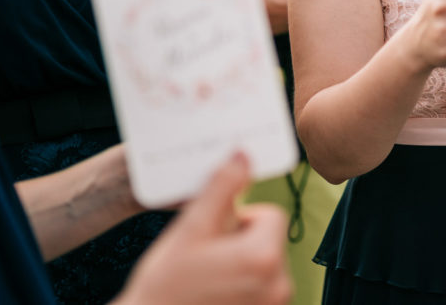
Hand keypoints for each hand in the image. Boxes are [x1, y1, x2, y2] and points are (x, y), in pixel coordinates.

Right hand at [116, 153, 291, 304]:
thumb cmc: (166, 285)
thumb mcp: (191, 228)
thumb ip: (221, 187)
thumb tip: (242, 155)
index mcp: (265, 258)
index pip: (271, 215)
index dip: (241, 219)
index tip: (214, 235)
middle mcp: (278, 286)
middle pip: (268, 239)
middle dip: (241, 240)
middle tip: (206, 257)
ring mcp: (272, 304)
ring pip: (264, 263)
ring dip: (240, 262)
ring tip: (207, 277)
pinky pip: (261, 287)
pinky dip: (242, 285)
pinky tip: (212, 292)